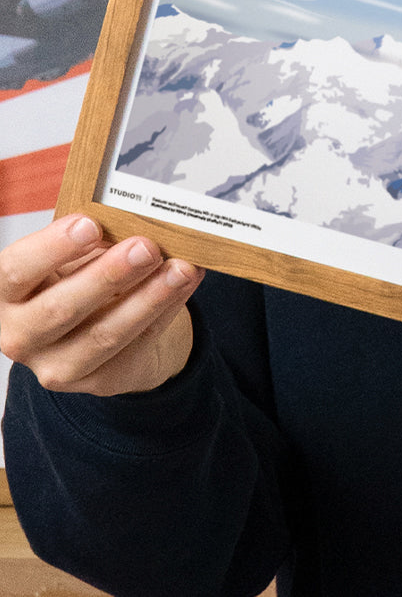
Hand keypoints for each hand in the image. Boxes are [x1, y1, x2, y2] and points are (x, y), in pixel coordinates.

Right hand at [0, 214, 203, 395]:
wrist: (98, 323)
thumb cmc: (78, 274)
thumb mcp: (71, 254)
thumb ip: (89, 238)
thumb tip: (131, 217)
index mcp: (5, 294)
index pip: (15, 272)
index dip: (51, 249)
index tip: (90, 225)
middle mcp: (21, 335)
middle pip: (61, 309)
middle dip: (108, 275)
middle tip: (146, 247)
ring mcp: (57, 365)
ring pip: (104, 334)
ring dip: (148, 298)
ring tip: (180, 268)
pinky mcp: (98, 381)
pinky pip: (137, 344)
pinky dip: (167, 309)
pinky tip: (186, 283)